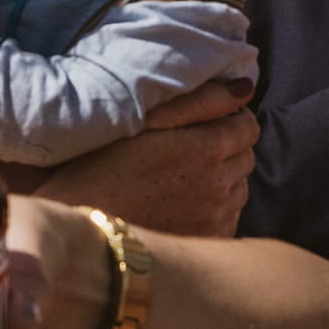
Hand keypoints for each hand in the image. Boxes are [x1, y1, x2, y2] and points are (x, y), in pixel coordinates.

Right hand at [36, 78, 258, 234]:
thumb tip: (244, 88)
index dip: (230, 118)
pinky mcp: (206, 240)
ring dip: (223, 179)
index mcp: (206, 147)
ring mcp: (215, 216)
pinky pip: (229, 219)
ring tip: (184, 179)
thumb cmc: (100, 165)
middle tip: (190, 150)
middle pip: (246, 156)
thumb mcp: (143, 119)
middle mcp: (219, 183)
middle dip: (227, 148)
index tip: (207, 121)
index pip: (248, 125)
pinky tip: (183, 206)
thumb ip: (199, 100)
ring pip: (240, 189)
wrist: (79, 224)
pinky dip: (216, 210)